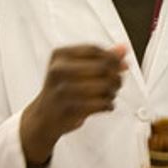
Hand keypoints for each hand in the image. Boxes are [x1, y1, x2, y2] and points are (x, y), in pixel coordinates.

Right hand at [21, 44, 127, 164]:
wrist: (44, 118)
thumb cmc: (62, 90)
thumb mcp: (75, 68)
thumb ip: (100, 58)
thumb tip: (123, 49)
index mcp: (60, 56)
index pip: (94, 50)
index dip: (112, 58)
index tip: (120, 65)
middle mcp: (58, 70)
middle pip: (102, 67)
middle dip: (116, 76)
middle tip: (117, 83)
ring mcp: (62, 90)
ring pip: (104, 86)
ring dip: (113, 92)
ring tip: (110, 94)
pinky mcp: (69, 109)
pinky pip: (101, 104)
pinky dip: (109, 105)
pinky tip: (106, 105)